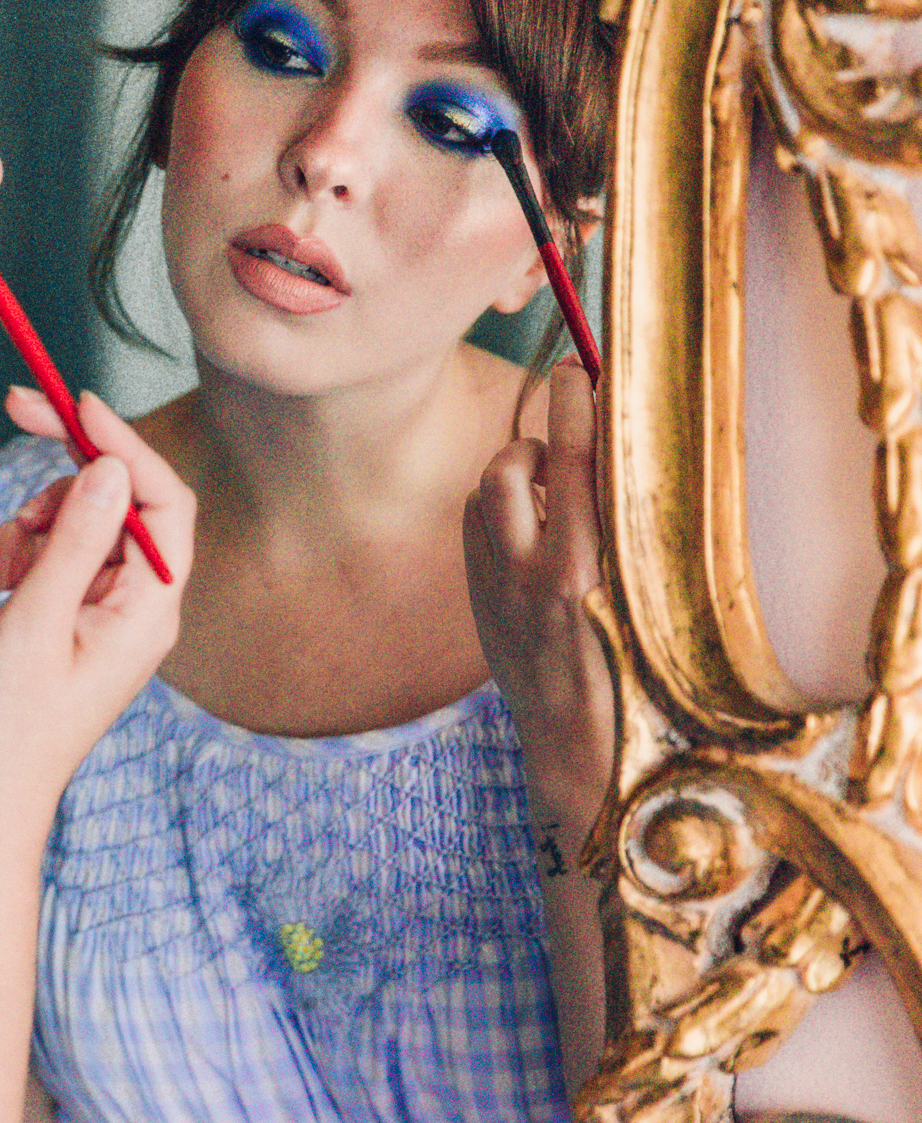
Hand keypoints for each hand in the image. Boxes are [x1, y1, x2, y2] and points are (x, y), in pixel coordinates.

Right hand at [0, 390, 193, 829]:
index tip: (75, 403)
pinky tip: (2, 584)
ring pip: (83, 520)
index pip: (163, 500)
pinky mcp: (72, 620)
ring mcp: (106, 614)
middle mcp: (139, 608)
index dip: (124, 443)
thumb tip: (109, 468)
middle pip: (123, 499)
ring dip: (38, 517)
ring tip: (5, 569)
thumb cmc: (4, 726)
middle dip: (70, 464)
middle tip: (17, 409)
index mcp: (149, 611)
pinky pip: (59, 552)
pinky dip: (25, 548)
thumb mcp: (33, 620)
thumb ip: (74, 541)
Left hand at [463, 360, 612, 831]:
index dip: (576, 404)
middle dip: (537, 441)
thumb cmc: (636, 680)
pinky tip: (531, 529)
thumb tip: (613, 458)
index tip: (579, 369)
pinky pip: (475, 528)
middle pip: (512, 466)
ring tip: (554, 491)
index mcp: (581, 573)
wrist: (580, 752)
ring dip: (516, 477)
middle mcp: (529, 576)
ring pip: (485, 494)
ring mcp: (494, 590)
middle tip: (567, 444)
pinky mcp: (477, 602)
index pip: (576, 461)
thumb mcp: (647, 603)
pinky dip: (499, 512)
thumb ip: (625, 533)